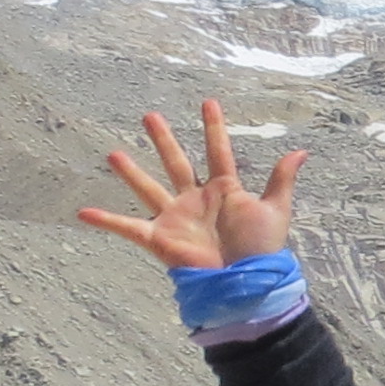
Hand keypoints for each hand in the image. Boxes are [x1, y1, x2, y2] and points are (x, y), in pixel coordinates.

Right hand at [77, 102, 304, 269]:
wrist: (244, 283)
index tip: (209, 102)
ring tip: (113, 153)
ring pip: (149, 188)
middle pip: (177, 162)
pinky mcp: (159, 238)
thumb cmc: (262, 250)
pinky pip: (127, 227)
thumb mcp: (275, 210)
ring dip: (131, 171)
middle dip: (164, 140)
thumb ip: (281, 180)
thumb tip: (301, 151)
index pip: (218, 151)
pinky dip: (106, 221)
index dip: (214, 127)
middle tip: (149, 115)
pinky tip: (83, 212)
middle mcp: (196, 199)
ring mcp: (176, 217)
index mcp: (225, 190)